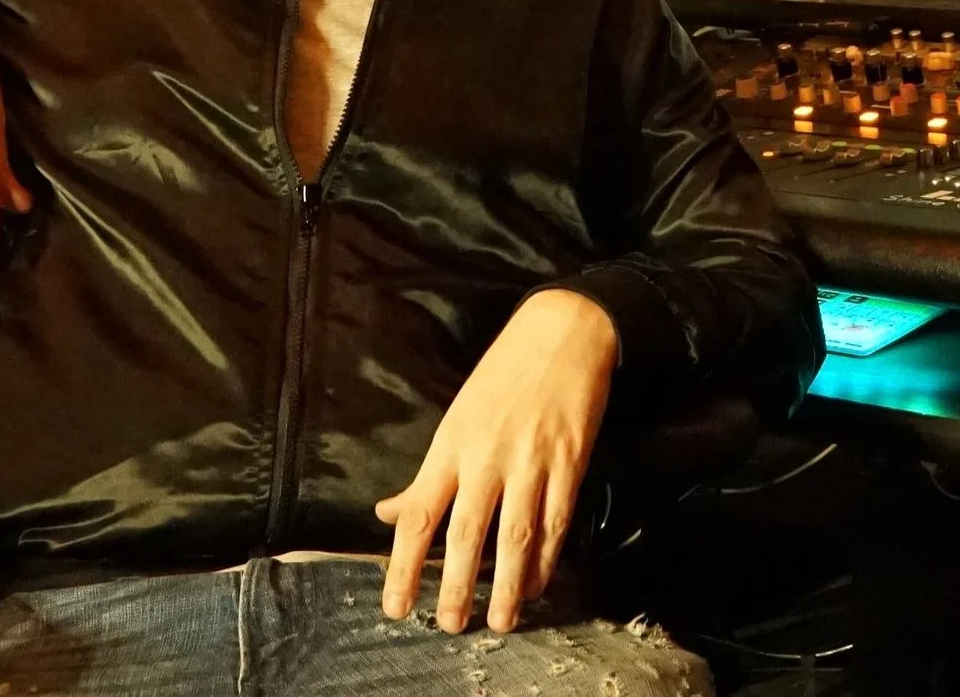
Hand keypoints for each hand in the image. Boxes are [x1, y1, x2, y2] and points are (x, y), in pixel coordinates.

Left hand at [374, 288, 619, 633]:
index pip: (420, 515)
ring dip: (507, 584)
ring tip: (500, 620)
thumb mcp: (455, 416)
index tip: (396, 605)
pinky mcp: (570, 461)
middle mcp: (487, 456)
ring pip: (516, 535)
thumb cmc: (503, 374)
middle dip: (457, 585)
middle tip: (450, 625)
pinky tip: (538, 582)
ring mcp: (531, 460)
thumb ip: (427, 473)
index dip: (404, 565)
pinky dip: (547, 557)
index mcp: (451, 444)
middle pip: (467, 533)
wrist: (564, 333)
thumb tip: (389, 513)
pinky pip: (557, 520)